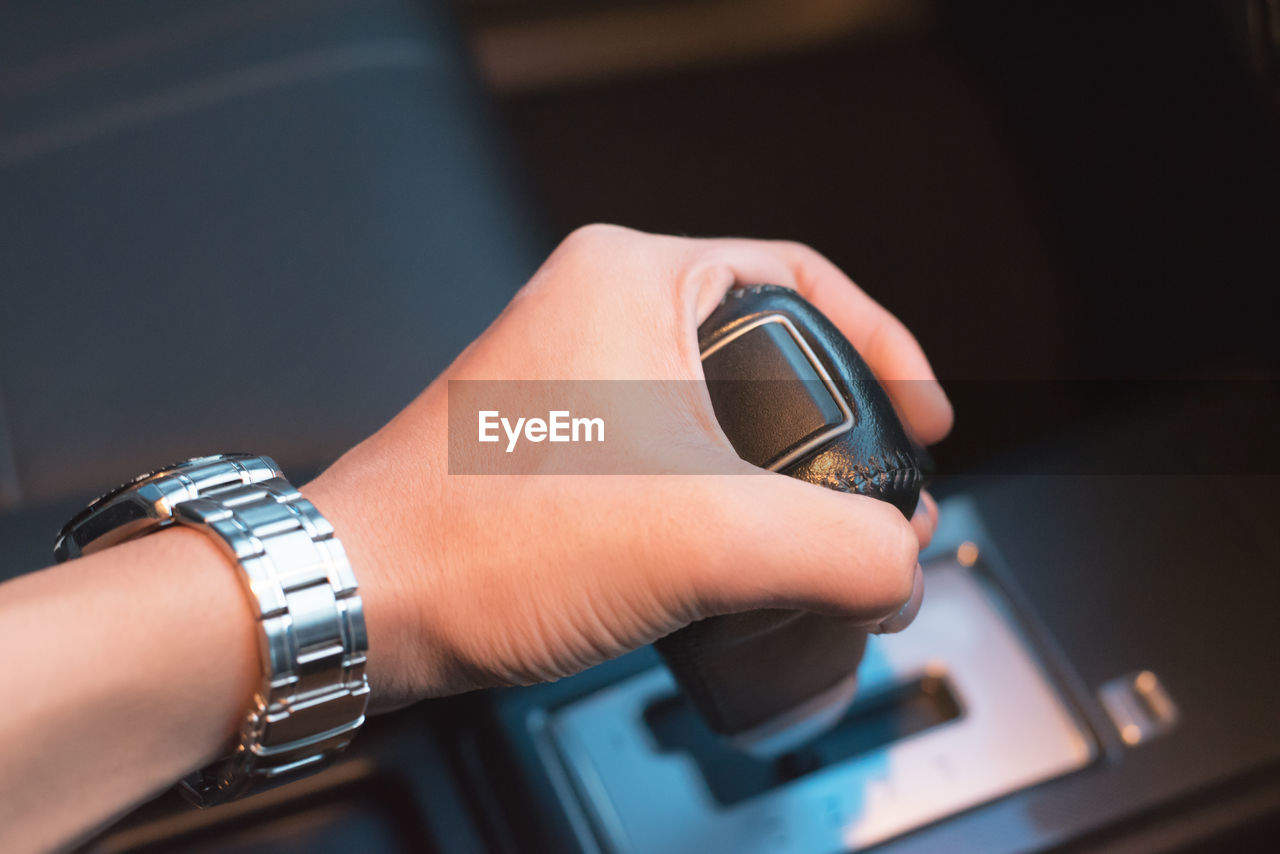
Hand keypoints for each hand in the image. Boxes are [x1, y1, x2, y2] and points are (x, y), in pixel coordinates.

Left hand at [305, 225, 951, 708]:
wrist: (362, 603)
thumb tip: (900, 568)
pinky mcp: (557, 442)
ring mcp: (571, 375)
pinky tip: (742, 562)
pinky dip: (722, 503)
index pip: (807, 281)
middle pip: (771, 356)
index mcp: (634, 278)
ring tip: (818, 548)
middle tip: (875, 507)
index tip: (926, 423)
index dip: (888, 353)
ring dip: (780, 481)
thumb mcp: (704, 539)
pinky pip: (673, 455)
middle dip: (837, 437)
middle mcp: (597, 308)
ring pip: (721, 414)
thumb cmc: (482, 544)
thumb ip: (841, 548)